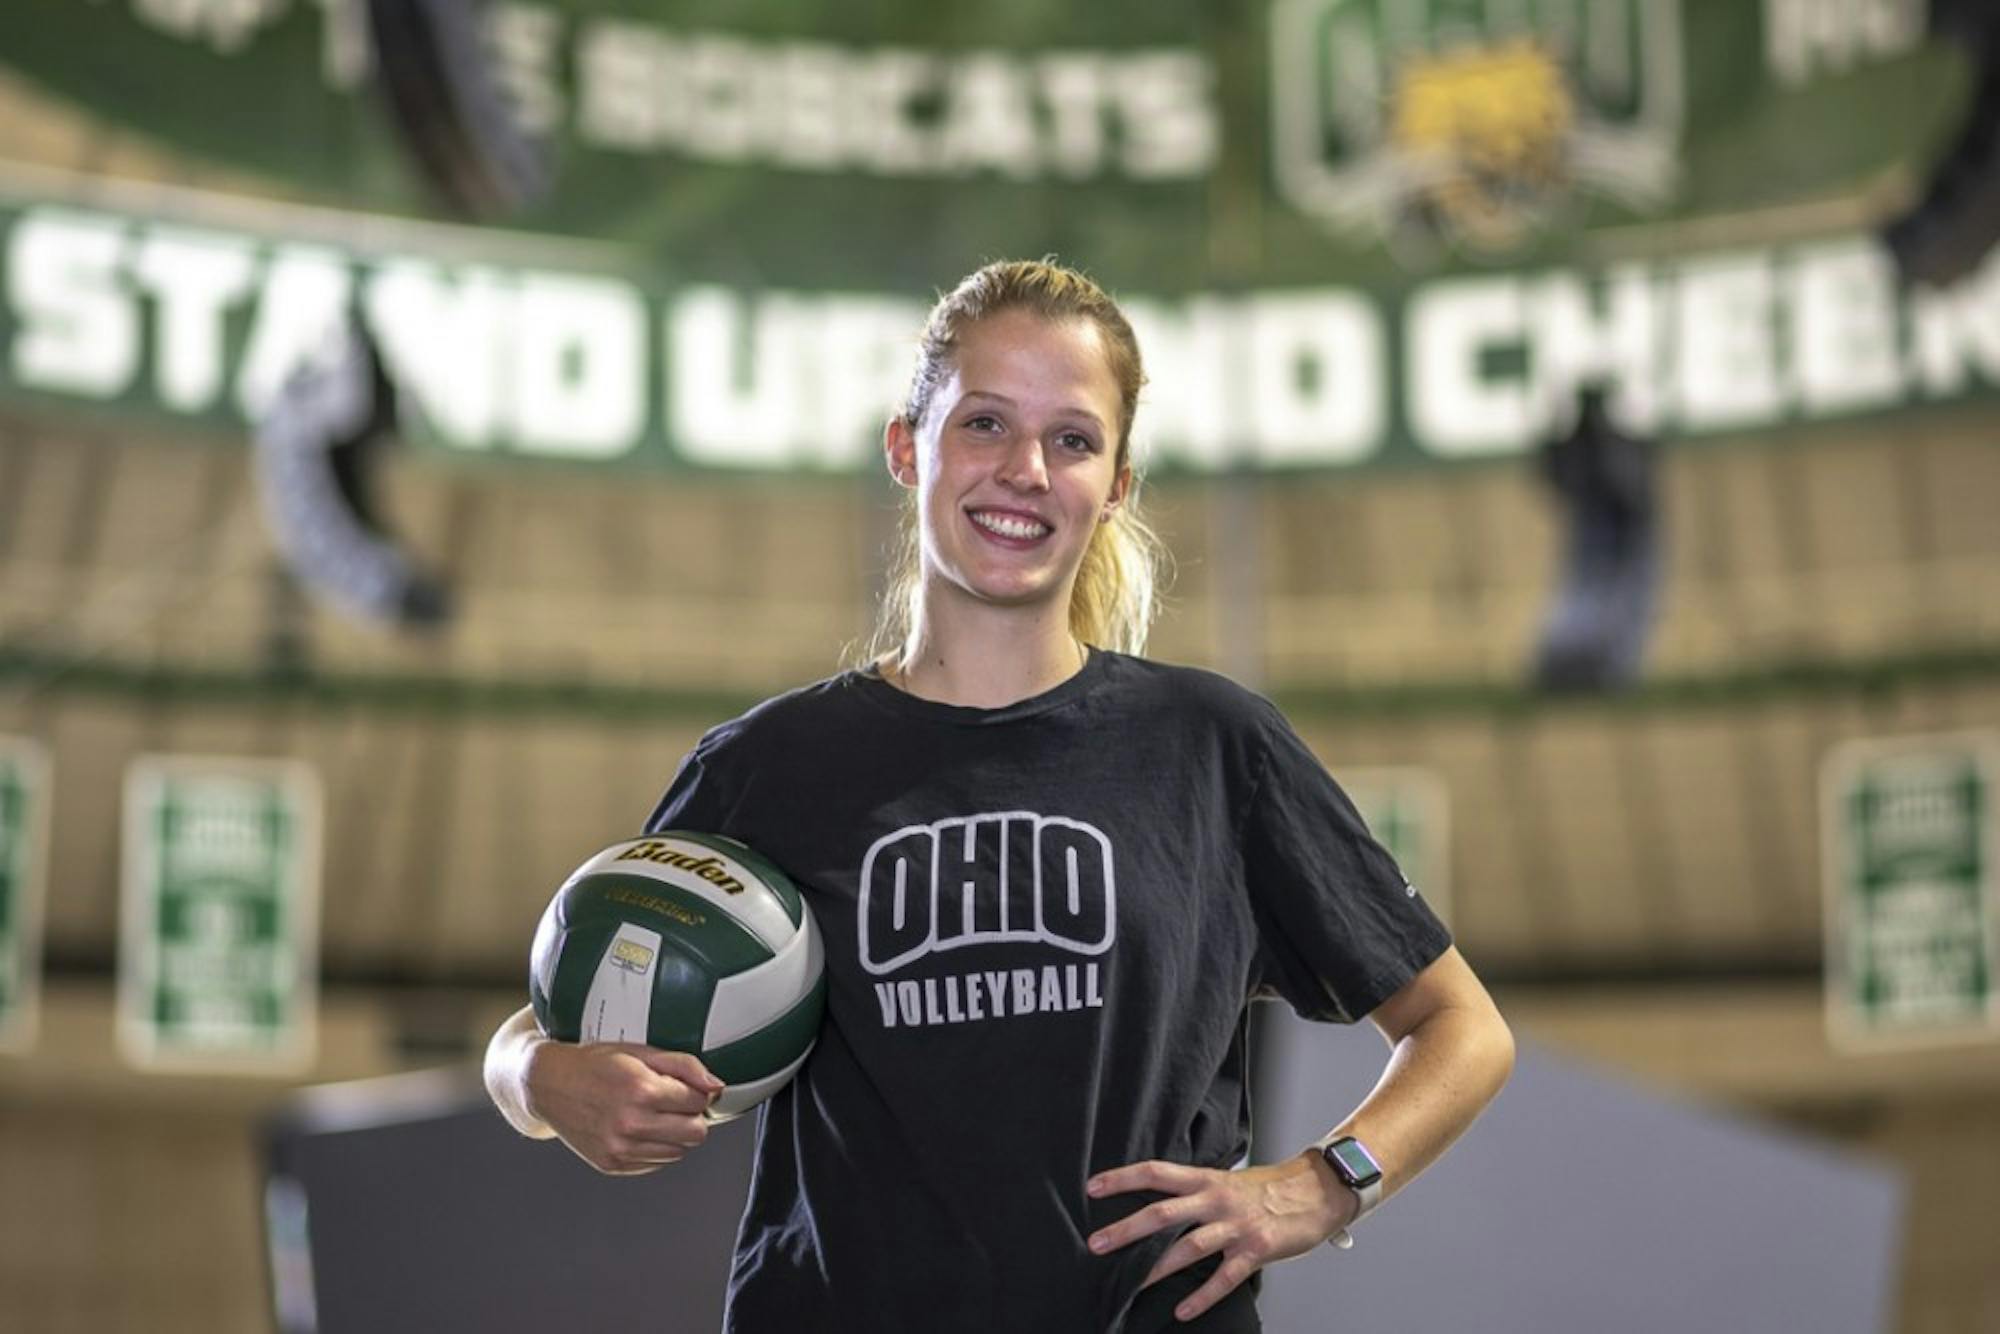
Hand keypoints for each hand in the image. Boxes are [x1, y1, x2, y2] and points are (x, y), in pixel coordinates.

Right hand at [525, 1040, 722, 1174]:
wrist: (548, 1085)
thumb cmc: (595, 1063)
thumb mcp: (641, 1051)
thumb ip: (685, 1066)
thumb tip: (716, 1087)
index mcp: (641, 1091)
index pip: (699, 1102)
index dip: (694, 1092)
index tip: (680, 1086)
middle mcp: (630, 1124)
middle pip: (696, 1133)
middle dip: (690, 1116)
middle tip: (671, 1102)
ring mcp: (620, 1149)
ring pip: (678, 1152)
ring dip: (673, 1134)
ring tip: (651, 1114)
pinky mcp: (612, 1165)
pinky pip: (656, 1163)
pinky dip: (654, 1148)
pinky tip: (636, 1127)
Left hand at [1085, 1153, 1351, 1321]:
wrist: (1317, 1192)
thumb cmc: (1267, 1189)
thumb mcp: (1226, 1181)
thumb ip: (1194, 1192)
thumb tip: (1156, 1205)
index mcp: (1205, 1179)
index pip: (1156, 1173)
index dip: (1123, 1177)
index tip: (1093, 1187)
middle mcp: (1216, 1200)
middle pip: (1163, 1212)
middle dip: (1127, 1229)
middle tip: (1096, 1243)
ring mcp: (1236, 1225)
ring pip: (1189, 1247)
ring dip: (1158, 1267)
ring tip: (1132, 1284)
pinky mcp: (1256, 1249)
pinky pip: (1224, 1278)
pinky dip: (1202, 1296)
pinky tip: (1182, 1311)